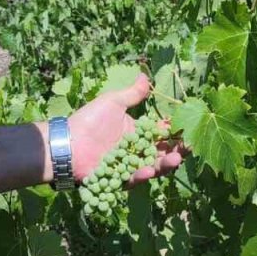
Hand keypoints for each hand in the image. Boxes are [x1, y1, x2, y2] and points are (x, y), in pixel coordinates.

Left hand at [67, 74, 183, 186]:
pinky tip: (148, 170)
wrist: (67, 141)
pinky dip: (141, 175)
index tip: (187, 129)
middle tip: (189, 148)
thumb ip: (132, 94)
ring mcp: (128, 166)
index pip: (161, 134)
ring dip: (165, 165)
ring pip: (152, 168)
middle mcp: (136, 151)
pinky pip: (132, 179)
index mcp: (137, 133)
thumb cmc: (89, 120)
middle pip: (162, 153)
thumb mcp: (112, 102)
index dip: (175, 132)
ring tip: (176, 160)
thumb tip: (145, 75)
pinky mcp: (118, 180)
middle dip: (177, 151)